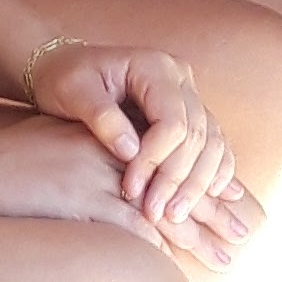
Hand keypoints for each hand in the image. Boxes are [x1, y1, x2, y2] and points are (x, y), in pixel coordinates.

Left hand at [24, 37, 259, 265]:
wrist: (66, 69)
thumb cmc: (65, 78)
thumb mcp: (73, 91)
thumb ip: (102, 118)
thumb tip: (131, 152)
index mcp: (155, 67)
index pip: (173, 121)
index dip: (155, 160)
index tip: (130, 189)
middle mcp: (180, 79)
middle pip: (197, 135)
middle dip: (177, 179)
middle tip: (155, 213)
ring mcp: (189, 97)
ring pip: (212, 144)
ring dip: (197, 183)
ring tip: (174, 215)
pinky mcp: (190, 115)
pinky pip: (215, 145)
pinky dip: (215, 172)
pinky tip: (209, 196)